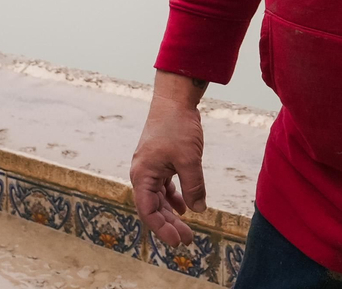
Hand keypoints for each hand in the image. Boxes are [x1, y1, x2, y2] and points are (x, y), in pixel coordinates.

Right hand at [130, 71, 208, 246]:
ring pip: (159, 198)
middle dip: (170, 224)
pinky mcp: (159, 161)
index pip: (149, 211)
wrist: (174, 99)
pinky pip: (164, 186)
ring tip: (188, 228)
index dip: (163, 228)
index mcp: (143, 175)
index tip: (178, 241)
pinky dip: (174, 197)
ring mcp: (151, 167)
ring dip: (172, 213)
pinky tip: (185, 207)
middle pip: (154, 207)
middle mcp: (143, 173)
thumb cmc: (177, 127)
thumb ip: (193, 186)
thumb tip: (198, 210)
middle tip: (188, 240)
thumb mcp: (189, 160)